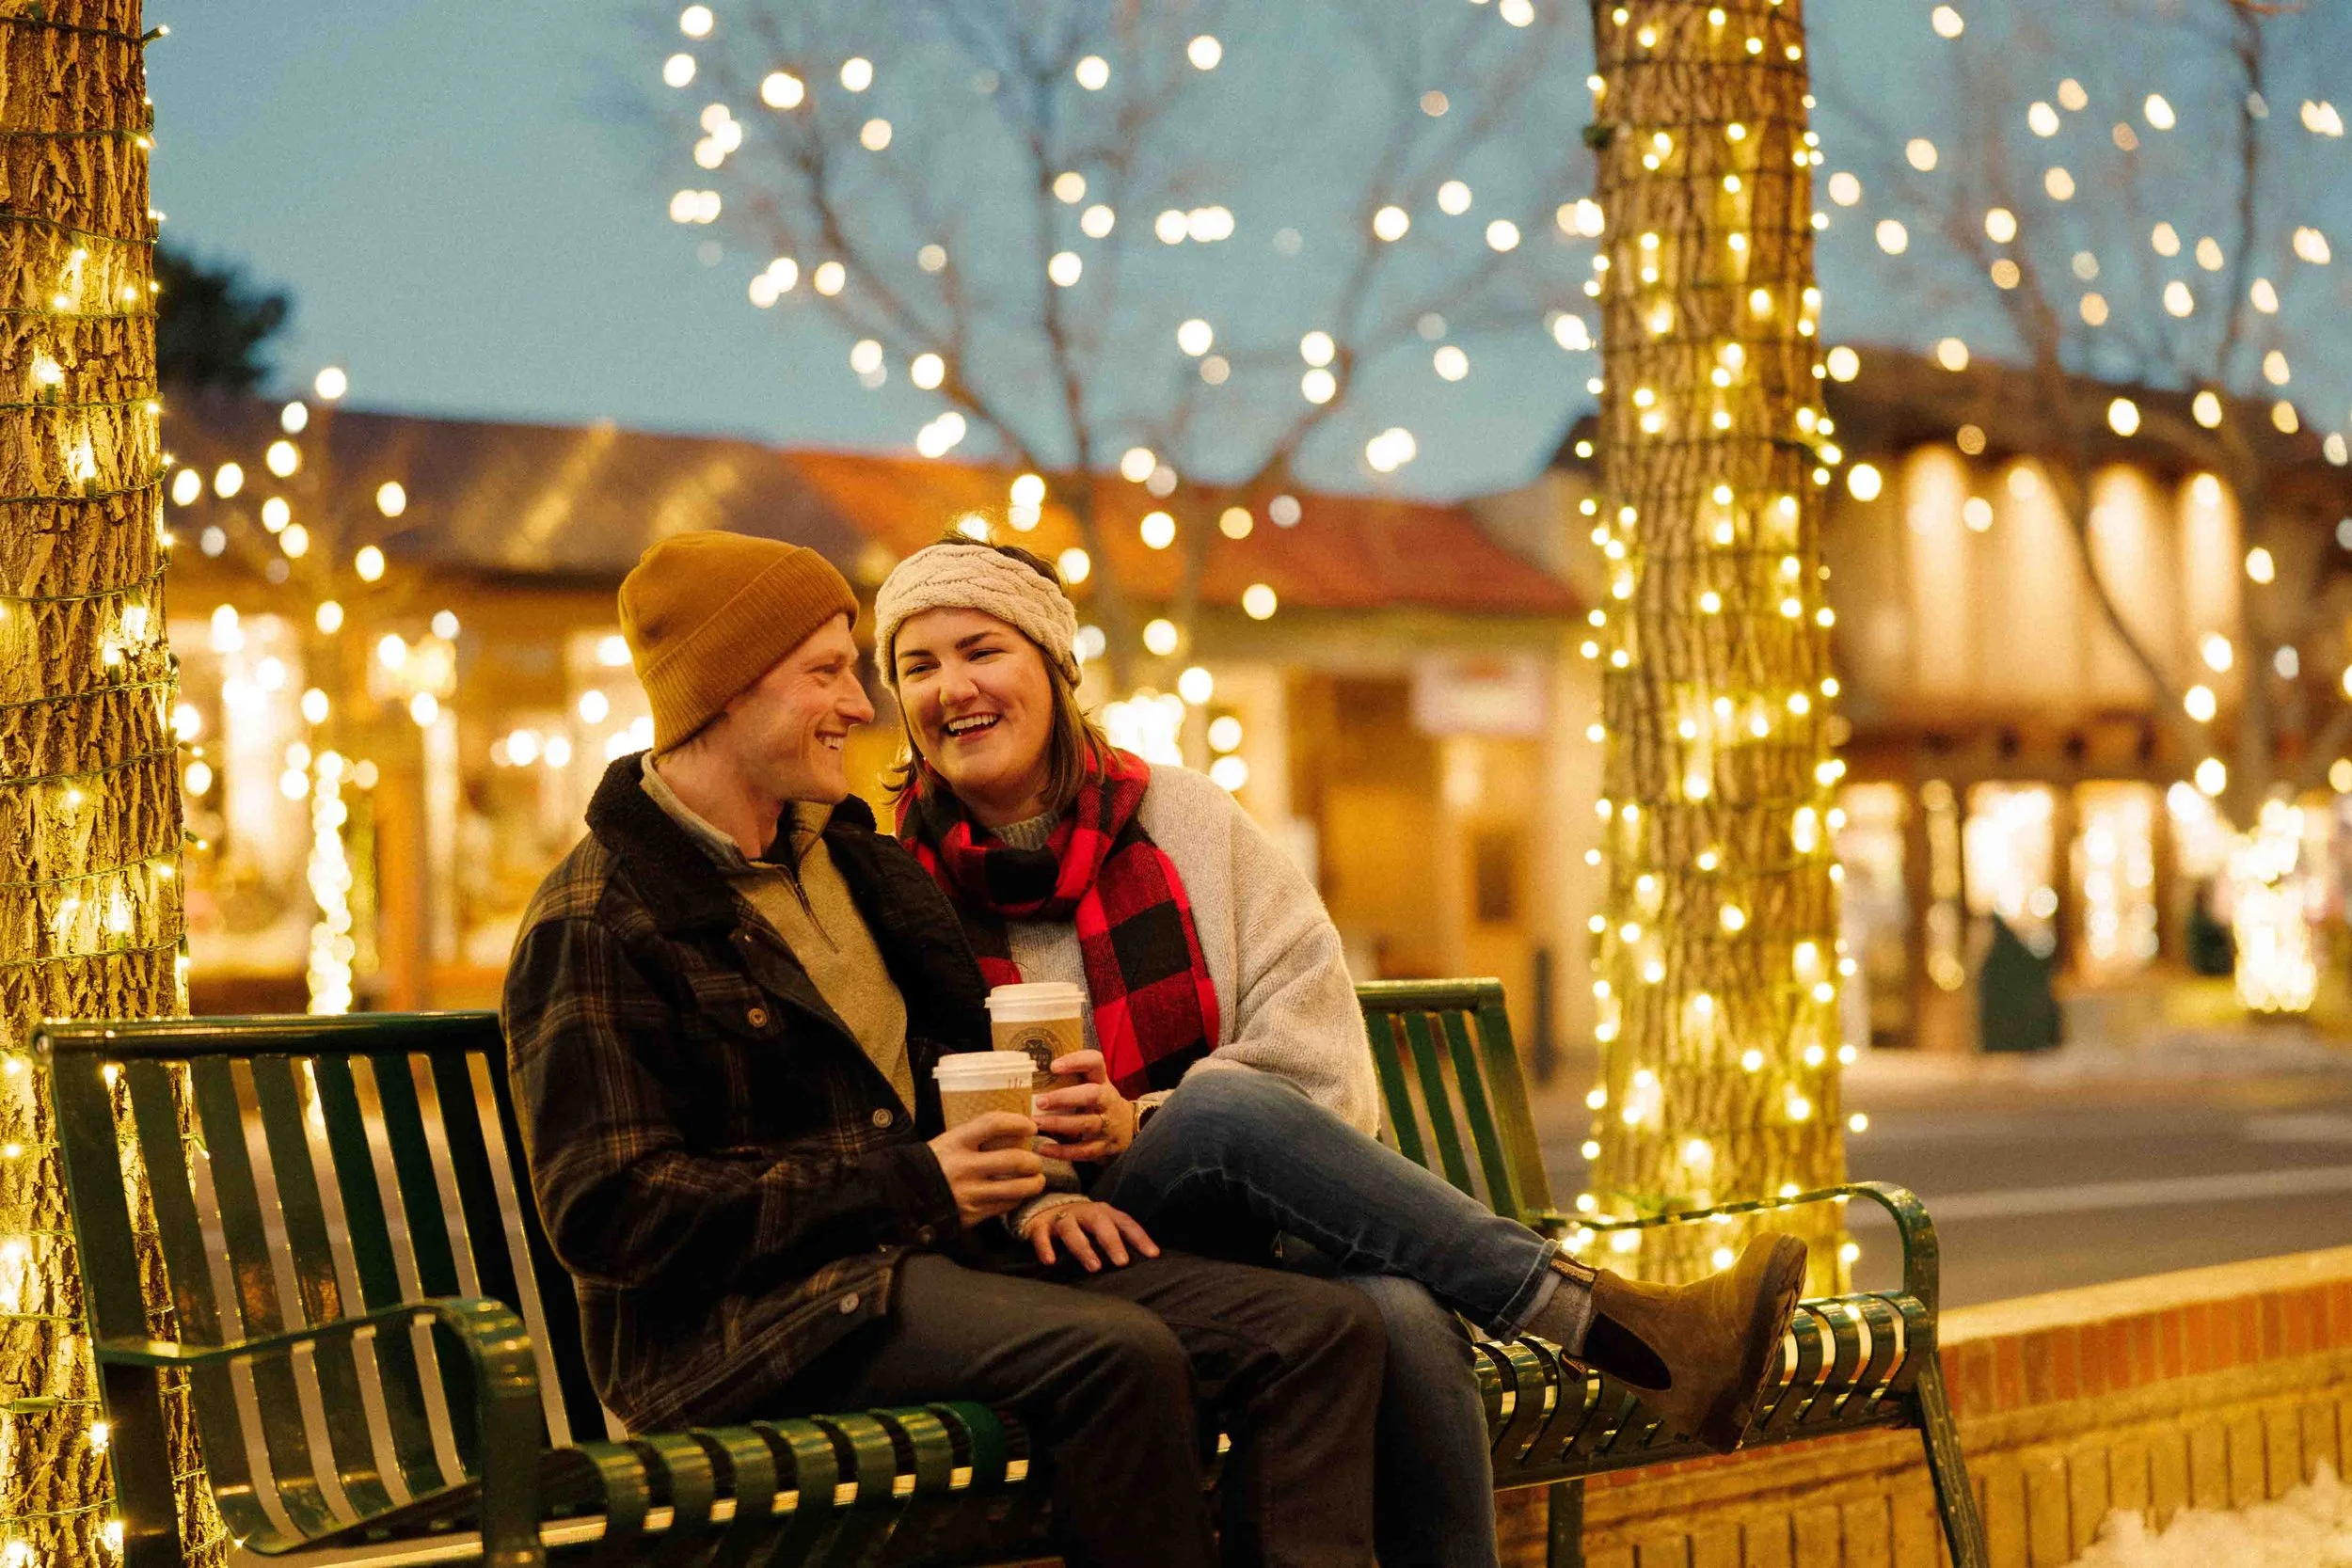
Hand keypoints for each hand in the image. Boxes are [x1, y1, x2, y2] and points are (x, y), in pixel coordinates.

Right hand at [929, 1113, 1046, 1228]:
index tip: (1031, 1126)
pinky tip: (1017, 1194)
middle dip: (1033, 1161)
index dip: (1018, 1122)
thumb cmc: (935, 1163)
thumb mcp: (950, 1140)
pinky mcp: (971, 1214)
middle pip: (1015, 1160)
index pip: (994, 1124)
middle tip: (1036, 1162)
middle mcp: (964, 1167)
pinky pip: (1005, 1206)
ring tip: (1037, 1180)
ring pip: (1017, 1188)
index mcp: (956, 1142)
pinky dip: (1017, 1198)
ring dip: (1034, 1183)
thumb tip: (1016, 1129)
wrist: (906, 1194)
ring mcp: (969, 1193)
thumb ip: (979, 1135)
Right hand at [1021, 1201, 1159, 1271]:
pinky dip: (1045, 1248)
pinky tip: (1050, 1262)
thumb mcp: (1101, 1226)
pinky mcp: (1040, 1226)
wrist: (1044, 1208)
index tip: (1153, 1255)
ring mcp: (1061, 1218)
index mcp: (1104, 1213)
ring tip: (1094, 1267)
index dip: (1140, 1238)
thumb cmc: (1081, 1224)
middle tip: (1122, 1262)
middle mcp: (1084, 1213)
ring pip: (1072, 1230)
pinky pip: (1041, 1236)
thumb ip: (1118, 1239)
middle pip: (1100, 1223)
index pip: (1125, 1223)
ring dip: (1083, 1248)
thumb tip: (1145, 1260)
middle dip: (1111, 1242)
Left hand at [1032, 1050, 1136, 1161]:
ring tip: (1036, 1123)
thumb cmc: (1098, 1104)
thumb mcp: (1092, 1086)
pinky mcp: (1104, 1147)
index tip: (1053, 1066)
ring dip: (1059, 1124)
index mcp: (1101, 1081)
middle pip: (1092, 1095)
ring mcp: (1107, 1125)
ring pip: (1085, 1124)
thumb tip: (1025, 1074)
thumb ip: (1069, 1080)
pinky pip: (1082, 1151)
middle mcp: (1107, 1101)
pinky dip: (1062, 1151)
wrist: (1128, 1131)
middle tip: (1040, 1101)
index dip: (1076, 1061)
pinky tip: (1043, 1148)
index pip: (1095, 1062)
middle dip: (1065, 1097)